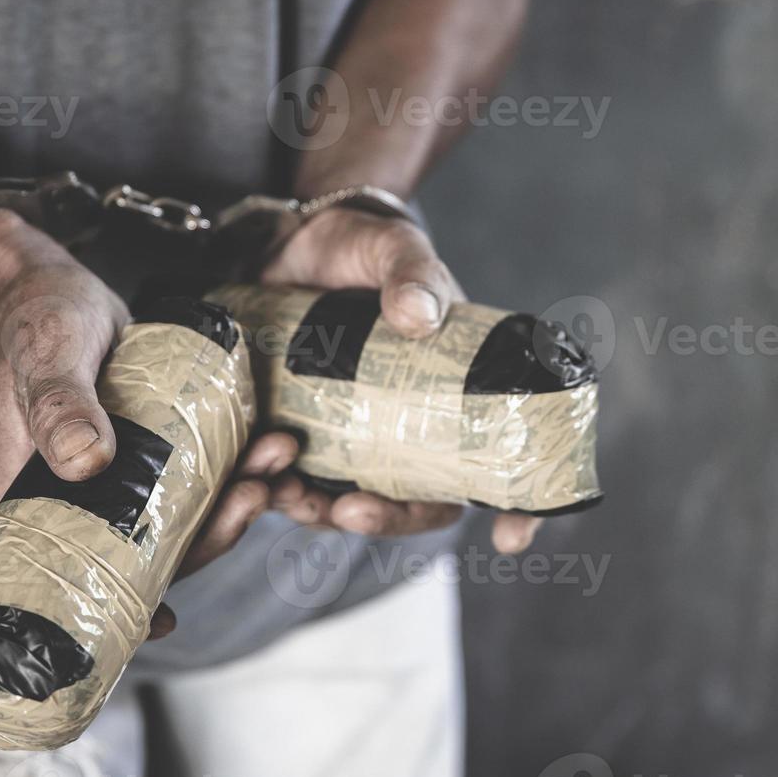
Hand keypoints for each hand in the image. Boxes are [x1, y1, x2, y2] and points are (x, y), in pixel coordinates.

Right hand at [0, 211, 297, 638]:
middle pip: (149, 548)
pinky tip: (269, 444)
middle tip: (255, 492)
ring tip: (274, 457)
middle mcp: (74, 499)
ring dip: (234, 497)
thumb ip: (61, 408)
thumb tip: (87, 462)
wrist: (47, 281)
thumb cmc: (31, 321)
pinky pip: (196, 469)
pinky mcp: (150, 442)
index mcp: (28, 503)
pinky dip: (234, 463)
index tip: (170, 617)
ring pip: (183, 511)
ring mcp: (118, 473)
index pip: (81, 570)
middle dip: (210, 532)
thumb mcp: (45, 359)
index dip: (124, 599)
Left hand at [259, 205, 541, 553]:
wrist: (293, 238)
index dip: (517, 505)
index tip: (511, 537)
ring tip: (291, 496)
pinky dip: (279, 486)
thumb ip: (411, 275)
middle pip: (420, 500)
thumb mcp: (396, 250)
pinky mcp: (302, 428)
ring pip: (352, 500)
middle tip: (352, 512)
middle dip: (390, 519)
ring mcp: (355, 433)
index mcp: (456, 391)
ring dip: (322, 513)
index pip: (500, 456)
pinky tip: (260, 476)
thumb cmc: (365, 245)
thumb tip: (415, 316)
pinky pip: (296, 476)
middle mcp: (411, 424)